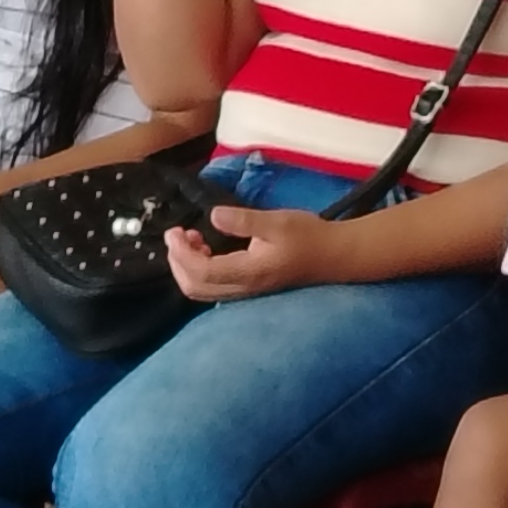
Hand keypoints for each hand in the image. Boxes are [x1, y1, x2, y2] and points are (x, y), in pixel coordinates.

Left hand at [172, 204, 344, 301]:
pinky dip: (199, 270)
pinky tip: (206, 248)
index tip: (174, 230)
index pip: (200, 272)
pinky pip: (212, 287)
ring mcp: (245, 292)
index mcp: (248, 272)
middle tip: (178, 233)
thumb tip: (213, 216)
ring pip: (201, 290)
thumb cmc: (307, 236)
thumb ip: (243, 220)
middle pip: (194, 287)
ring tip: (191, 238)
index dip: (180, 254)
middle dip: (177, 261)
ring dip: (187, 266)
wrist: (333, 256)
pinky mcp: (248, 288)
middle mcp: (243, 288)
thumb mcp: (276, 222)